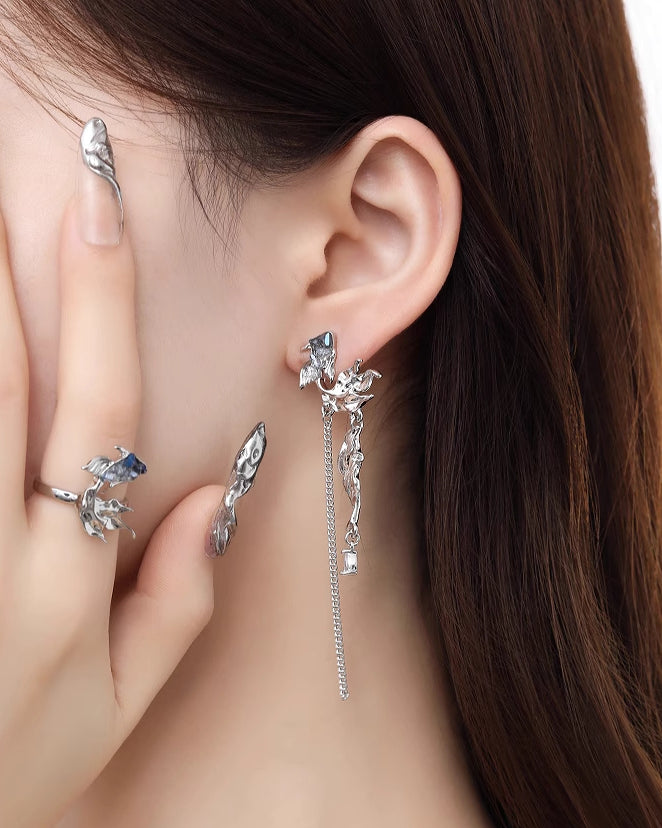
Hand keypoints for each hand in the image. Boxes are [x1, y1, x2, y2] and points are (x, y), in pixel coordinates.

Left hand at [0, 188, 224, 826]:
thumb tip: (217, 495)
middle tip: (11, 174)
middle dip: (9, 273)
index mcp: (67, 585)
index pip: (97, 412)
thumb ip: (176, 605)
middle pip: (1, 385)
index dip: (101, 303)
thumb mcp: (116, 713)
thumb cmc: (8, 775)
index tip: (93, 206)